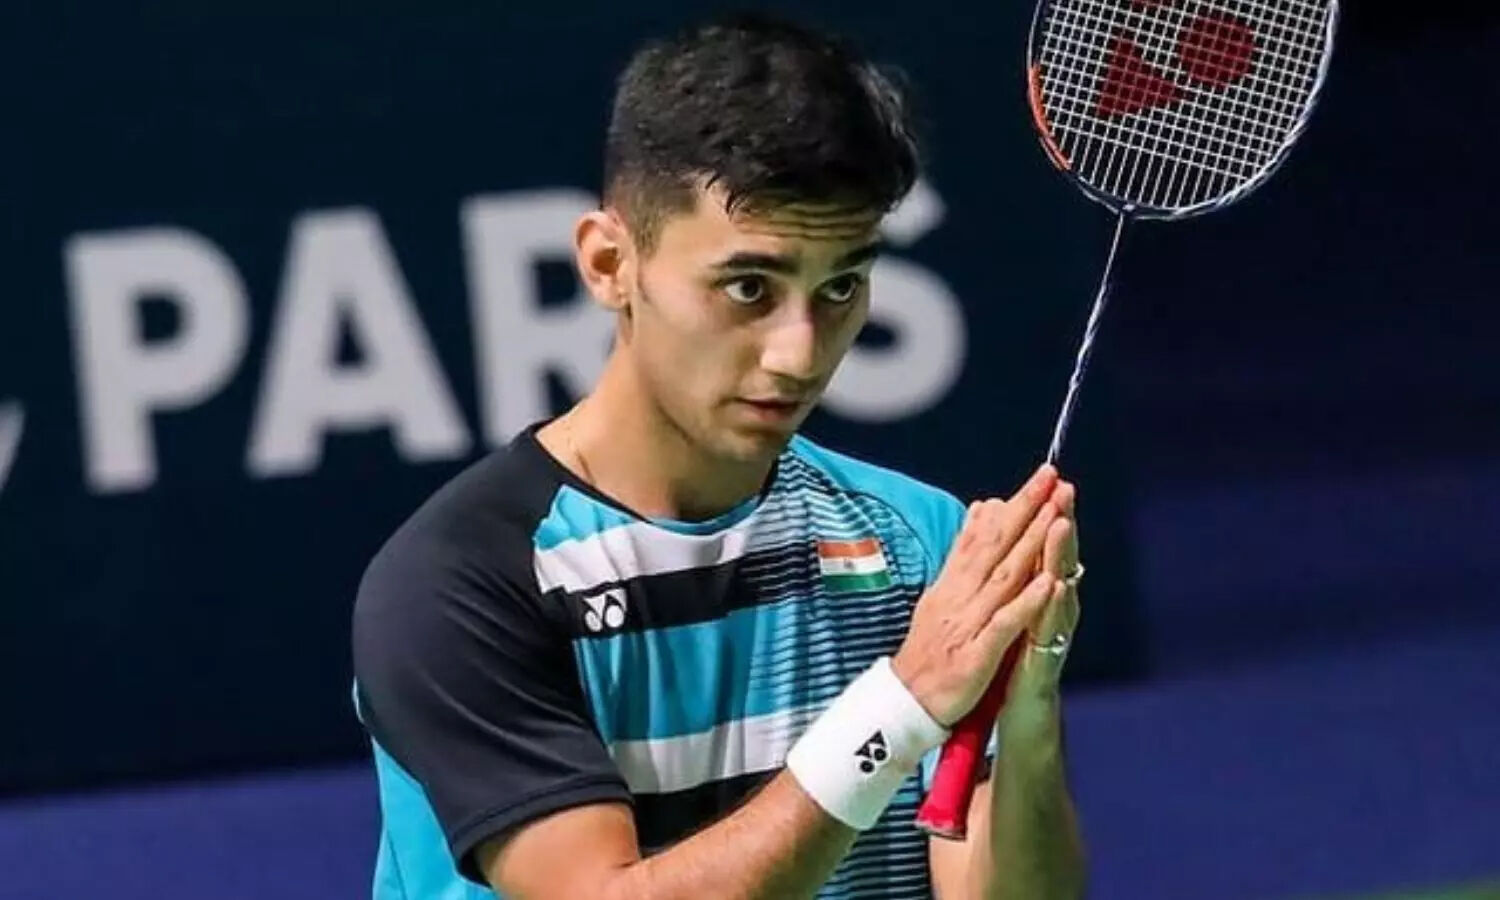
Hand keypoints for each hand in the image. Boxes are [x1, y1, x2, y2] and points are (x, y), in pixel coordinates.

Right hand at [890, 464, 1068, 726]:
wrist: (904, 701)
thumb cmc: (928, 650)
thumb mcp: (941, 594)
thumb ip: (963, 553)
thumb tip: (983, 508)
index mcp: (954, 582)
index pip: (985, 533)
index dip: (1015, 503)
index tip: (1042, 475)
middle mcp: (960, 595)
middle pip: (996, 545)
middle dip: (1026, 509)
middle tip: (1051, 475)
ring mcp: (967, 623)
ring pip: (1003, 577)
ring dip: (1031, 542)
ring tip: (1055, 512)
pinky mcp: (976, 654)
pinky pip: (1004, 624)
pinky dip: (1026, 602)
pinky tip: (1048, 581)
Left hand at [1014, 479, 1081, 690]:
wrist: (1018, 711)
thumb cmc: (1013, 655)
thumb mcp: (1010, 605)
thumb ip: (1014, 568)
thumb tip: (1004, 525)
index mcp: (1035, 591)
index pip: (1041, 543)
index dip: (1044, 511)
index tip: (1047, 476)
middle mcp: (1050, 607)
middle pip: (1057, 557)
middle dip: (1060, 522)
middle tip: (1064, 489)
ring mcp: (1051, 632)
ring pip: (1058, 586)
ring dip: (1059, 556)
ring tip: (1061, 526)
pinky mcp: (1044, 659)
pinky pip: (1049, 629)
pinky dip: (1053, 606)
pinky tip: (1056, 586)